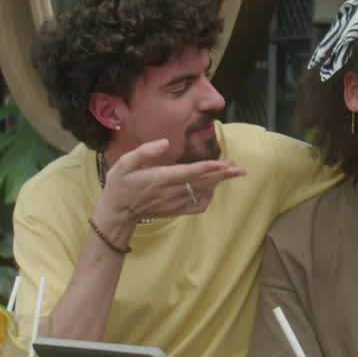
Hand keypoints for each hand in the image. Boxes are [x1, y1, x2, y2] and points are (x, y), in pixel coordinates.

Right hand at [99, 139, 245, 229]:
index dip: (210, 167)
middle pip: (203, 182)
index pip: (191, 172)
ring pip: (203, 192)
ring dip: (219, 183)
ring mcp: (175, 202)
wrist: (117, 213)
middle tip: (240, 168)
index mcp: (161, 178)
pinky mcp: (176, 210)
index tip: (226, 163)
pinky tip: (214, 189)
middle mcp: (172, 191)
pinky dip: (209, 197)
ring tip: (233, 173)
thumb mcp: (124, 164)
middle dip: (223, 174)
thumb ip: (145, 152)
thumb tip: (164, 142)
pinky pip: (198, 205)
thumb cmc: (119, 185)